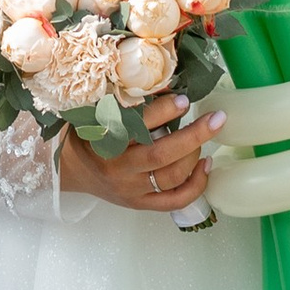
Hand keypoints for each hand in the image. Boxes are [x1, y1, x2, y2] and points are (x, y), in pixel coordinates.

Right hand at [57, 91, 219, 217]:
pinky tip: (205, 165)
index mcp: (104, 141)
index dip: (163, 112)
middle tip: (215, 119)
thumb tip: (169, 86)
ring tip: (205, 137)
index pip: (137, 126)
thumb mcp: (99, 112)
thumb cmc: (90, 134)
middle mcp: (118, 169)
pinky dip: (196, 185)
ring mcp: (130, 190)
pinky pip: (174, 201)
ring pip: (171, 177)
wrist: (74, 168)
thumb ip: (129, 102)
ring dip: (194, 155)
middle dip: (193, 136)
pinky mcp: (140, 204)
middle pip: (160, 155)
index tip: (183, 100)